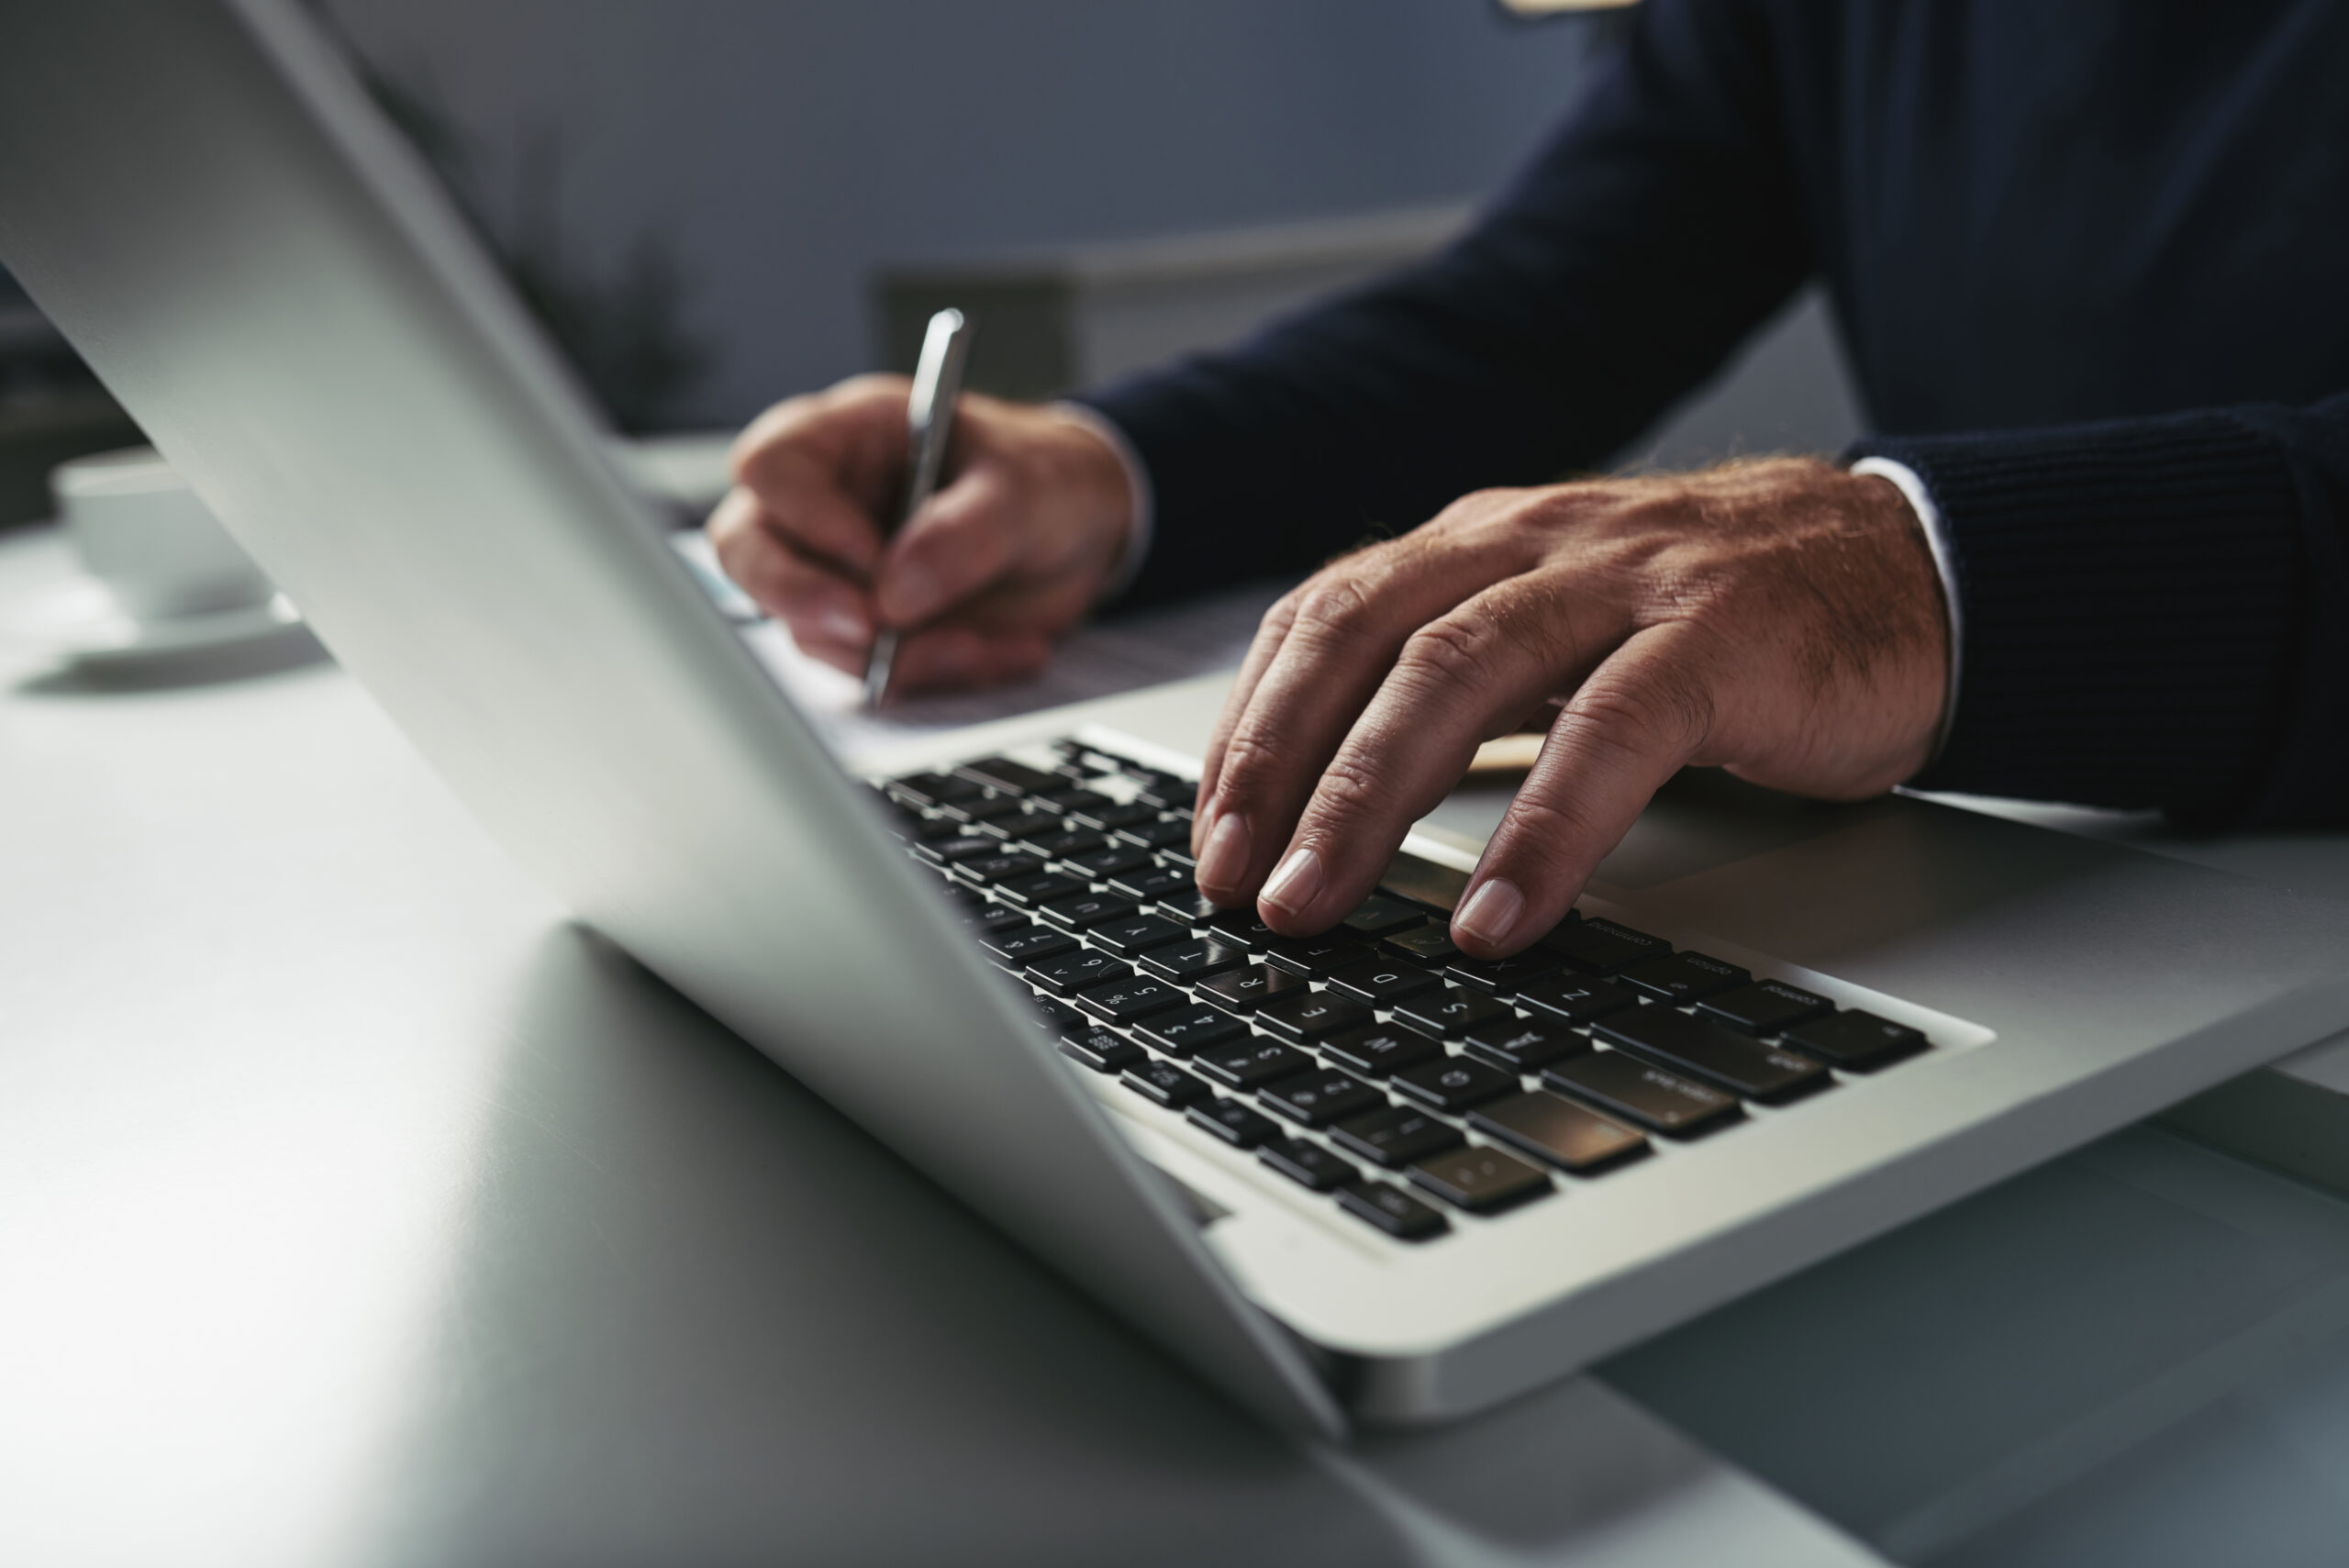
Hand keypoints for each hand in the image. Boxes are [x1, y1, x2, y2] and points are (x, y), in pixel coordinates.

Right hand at [710, 375, 1136, 695]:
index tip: (867, 555)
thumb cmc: (1043, 477)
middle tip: (874, 630)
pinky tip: (998, 649)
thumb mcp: (1025, 489)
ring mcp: (839, 572)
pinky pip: (870, 671)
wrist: (1084, 529)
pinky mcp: (869, 631)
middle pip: (749, 552)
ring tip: (982, 641)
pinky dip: (932, 674)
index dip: (804, 515)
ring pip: (810, 628)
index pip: (774, 465)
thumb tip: (896, 594)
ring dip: (893, 653)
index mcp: (850, 435)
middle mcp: (826, 503)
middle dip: (805, 599)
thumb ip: (965, 532)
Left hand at [1188, 458, 1949, 955]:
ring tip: (1315, 903)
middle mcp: (1533, 543)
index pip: (1325, 618)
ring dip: (1367, 798)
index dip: (1250, 726)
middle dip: (1277, 767)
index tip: (1208, 836)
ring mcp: (1627, 581)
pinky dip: (1542, 830)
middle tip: (1230, 883)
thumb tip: (1332, 805)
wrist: (1912, 568)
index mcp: (1481, 543)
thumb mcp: (1563, 632)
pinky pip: (1610, 733)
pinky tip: (1498, 916)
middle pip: (1365, 639)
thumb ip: (1461, 689)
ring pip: (1458, 672)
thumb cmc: (1723, 621)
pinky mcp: (1720, 639)